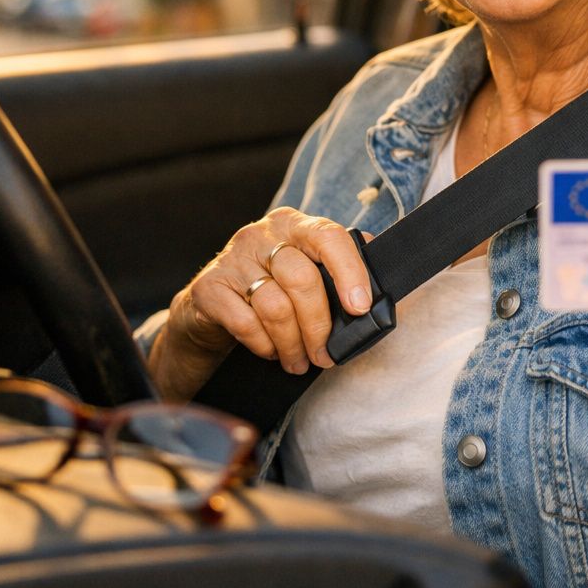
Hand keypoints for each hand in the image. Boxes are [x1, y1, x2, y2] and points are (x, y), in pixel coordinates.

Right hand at [151, 208, 372, 401]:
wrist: (211, 306)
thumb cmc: (272, 288)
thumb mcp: (305, 271)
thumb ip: (337, 272)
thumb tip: (379, 289)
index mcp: (294, 225)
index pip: (328, 236)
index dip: (349, 271)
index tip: (361, 307)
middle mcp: (262, 235)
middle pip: (301, 279)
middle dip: (319, 326)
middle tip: (325, 355)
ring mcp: (232, 258)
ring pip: (275, 307)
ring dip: (293, 344)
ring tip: (299, 361)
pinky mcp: (209, 287)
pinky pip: (245, 323)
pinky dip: (264, 345)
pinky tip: (271, 351)